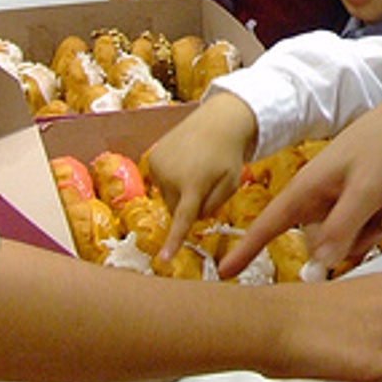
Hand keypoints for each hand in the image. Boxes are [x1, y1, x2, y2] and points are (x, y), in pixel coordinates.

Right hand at [149, 92, 257, 261]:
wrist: (218, 121)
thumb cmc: (228, 156)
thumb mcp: (230, 184)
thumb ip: (211, 206)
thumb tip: (190, 217)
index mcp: (194, 184)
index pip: (183, 219)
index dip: (173, 242)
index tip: (163, 260)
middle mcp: (171, 176)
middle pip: (177, 211)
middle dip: (189, 207)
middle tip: (205, 185)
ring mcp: (158, 166)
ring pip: (167, 198)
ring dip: (179, 193)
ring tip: (196, 171)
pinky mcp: (152, 158)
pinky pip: (160, 183)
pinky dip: (171, 181)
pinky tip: (184, 164)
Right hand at [217, 84, 381, 278]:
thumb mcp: (366, 191)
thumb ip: (342, 228)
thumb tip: (318, 265)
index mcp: (304, 190)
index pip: (267, 224)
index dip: (245, 250)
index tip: (222, 274)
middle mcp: (311, 198)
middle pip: (313, 243)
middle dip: (342, 244)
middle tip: (373, 227)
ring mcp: (329, 201)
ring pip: (335, 241)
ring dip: (359, 237)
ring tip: (380, 215)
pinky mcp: (345, 203)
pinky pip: (349, 232)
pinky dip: (367, 228)